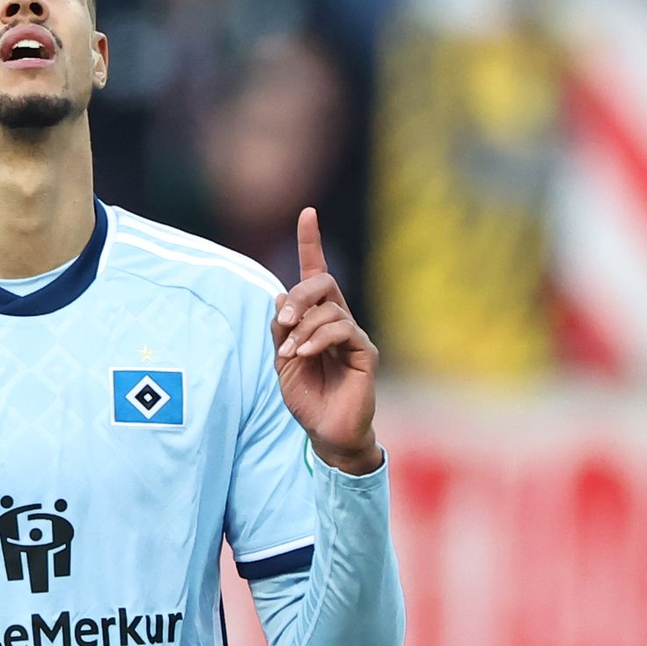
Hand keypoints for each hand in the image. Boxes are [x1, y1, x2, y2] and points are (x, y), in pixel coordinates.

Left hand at [271, 208, 381, 474]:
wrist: (325, 433)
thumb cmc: (306, 396)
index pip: (316, 273)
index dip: (311, 242)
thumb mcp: (283, 359)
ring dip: (303, 327)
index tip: (307, 212)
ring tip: (291, 352)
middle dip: (300, 295)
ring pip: (330, 309)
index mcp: (318, 318)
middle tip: (283, 319)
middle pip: (324, 283)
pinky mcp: (365, 354)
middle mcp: (339, 320)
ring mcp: (354, 336)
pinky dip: (318, 338)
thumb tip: (281, 295)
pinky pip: (342, 330)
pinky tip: (305, 353)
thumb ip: (282, 329)